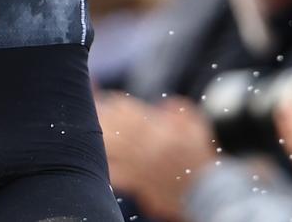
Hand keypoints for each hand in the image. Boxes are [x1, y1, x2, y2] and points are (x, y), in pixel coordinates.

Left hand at [96, 92, 218, 221]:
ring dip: (99, 140)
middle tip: (89, 111)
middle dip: (101, 118)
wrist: (207, 190)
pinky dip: (106, 168)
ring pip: (111, 150)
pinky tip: (95, 162)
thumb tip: (164, 105)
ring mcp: (141, 166)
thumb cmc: (202, 157)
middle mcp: (146, 147)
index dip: (116, 104)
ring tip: (84, 133)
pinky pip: (116, 175)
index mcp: (158, 130)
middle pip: (115, 129)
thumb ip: (181, 111)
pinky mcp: (139, 185)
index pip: (130, 112)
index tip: (107, 99)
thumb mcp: (197, 127)